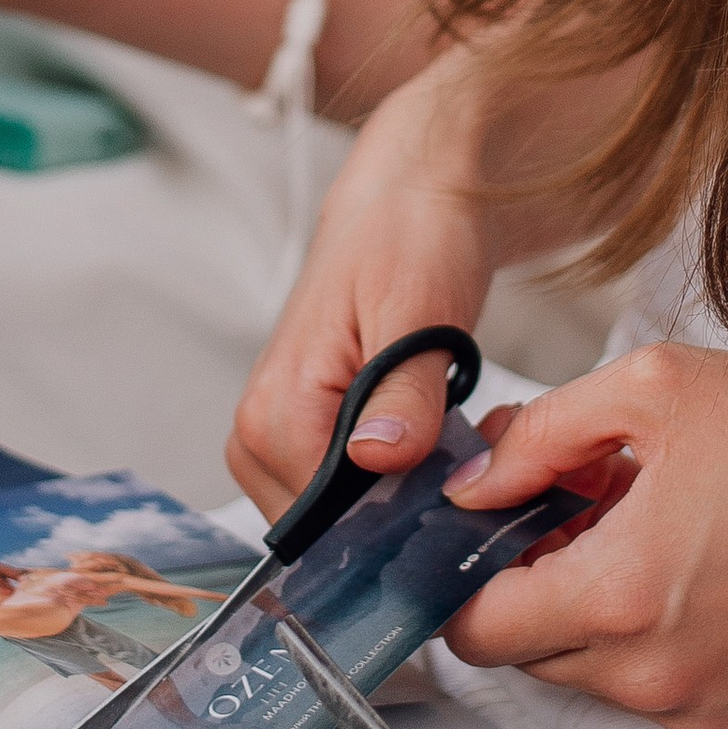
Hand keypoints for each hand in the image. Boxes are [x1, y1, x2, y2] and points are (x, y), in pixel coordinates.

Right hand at [225, 56, 506, 520]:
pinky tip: (437, 439)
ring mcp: (282, 437)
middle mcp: (261, 435)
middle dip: (405, 514)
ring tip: (453, 437)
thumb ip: (402, 389)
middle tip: (465, 460)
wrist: (413, 193)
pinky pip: (354, 492)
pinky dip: (401, 479)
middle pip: (335, 535)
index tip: (458, 503)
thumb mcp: (420, 307)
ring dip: (408, 497)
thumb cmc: (411, 235)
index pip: (328, 531)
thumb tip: (378, 456)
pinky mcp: (310, 432)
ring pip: (349, 520)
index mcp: (276, 412)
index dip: (400, 528)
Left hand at [434, 343, 727, 728]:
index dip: (463, 574)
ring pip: (587, 675)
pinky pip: (650, 692)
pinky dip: (648, 641)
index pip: (475, 631)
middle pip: (526, 653)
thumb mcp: (654, 389)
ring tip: (647, 530)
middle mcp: (654, 675)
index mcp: (621, 596)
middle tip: (579, 507)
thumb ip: (540, 435)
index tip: (485, 530)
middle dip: (532, 583)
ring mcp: (699, 708)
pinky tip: (693, 570)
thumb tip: (475, 483)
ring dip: (590, 611)